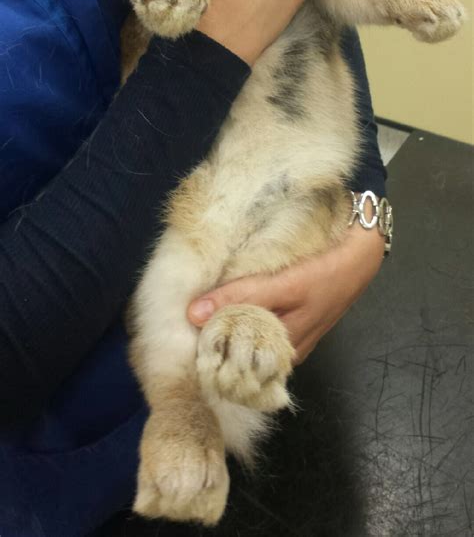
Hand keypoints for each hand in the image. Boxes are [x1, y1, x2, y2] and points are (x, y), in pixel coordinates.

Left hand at [187, 224, 383, 362]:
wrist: (361, 253)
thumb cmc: (327, 274)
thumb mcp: (285, 285)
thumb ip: (241, 298)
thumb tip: (193, 314)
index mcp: (282, 354)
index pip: (234, 364)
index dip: (205, 352)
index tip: (177, 334)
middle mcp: (282, 352)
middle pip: (237, 350)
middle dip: (210, 335)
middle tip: (179, 316)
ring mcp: (285, 335)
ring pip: (244, 335)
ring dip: (222, 321)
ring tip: (193, 306)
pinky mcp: (287, 317)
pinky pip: (254, 321)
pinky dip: (237, 311)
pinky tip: (221, 298)